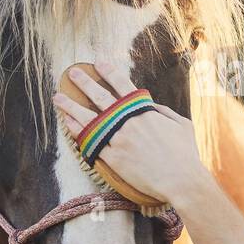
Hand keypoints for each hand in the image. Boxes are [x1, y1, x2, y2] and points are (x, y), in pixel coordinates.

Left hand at [51, 60, 204, 205]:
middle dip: (84, 82)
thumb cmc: (185, 154)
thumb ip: (163, 111)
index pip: (123, 85)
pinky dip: (77, 130)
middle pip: (100, 97)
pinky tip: (67, 122)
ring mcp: (118, 138)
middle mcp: (128, 121)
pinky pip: (89, 140)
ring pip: (88, 118)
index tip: (98, 63)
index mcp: (145, 110)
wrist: (180, 180)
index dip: (109, 72)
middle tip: (72, 73)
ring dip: (70, 106)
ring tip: (58, 97)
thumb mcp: (181, 124)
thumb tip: (151, 105)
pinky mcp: (112, 157)